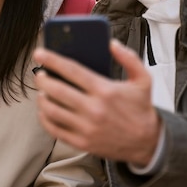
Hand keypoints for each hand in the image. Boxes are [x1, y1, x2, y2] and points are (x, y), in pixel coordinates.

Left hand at [33, 39, 161, 166]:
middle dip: (42, 79)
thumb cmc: (141, 109)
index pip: (72, 70)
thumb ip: (129, 58)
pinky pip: (54, 129)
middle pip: (57, 90)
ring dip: (42, 98)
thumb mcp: (143, 79)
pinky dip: (45, 118)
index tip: (40, 53)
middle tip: (39, 73)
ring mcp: (86, 127)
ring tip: (42, 91)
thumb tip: (112, 44)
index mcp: (105, 90)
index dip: (52, 60)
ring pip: (52, 110)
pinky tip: (45, 110)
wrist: (147, 142)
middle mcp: (93, 109)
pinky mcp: (82, 142)